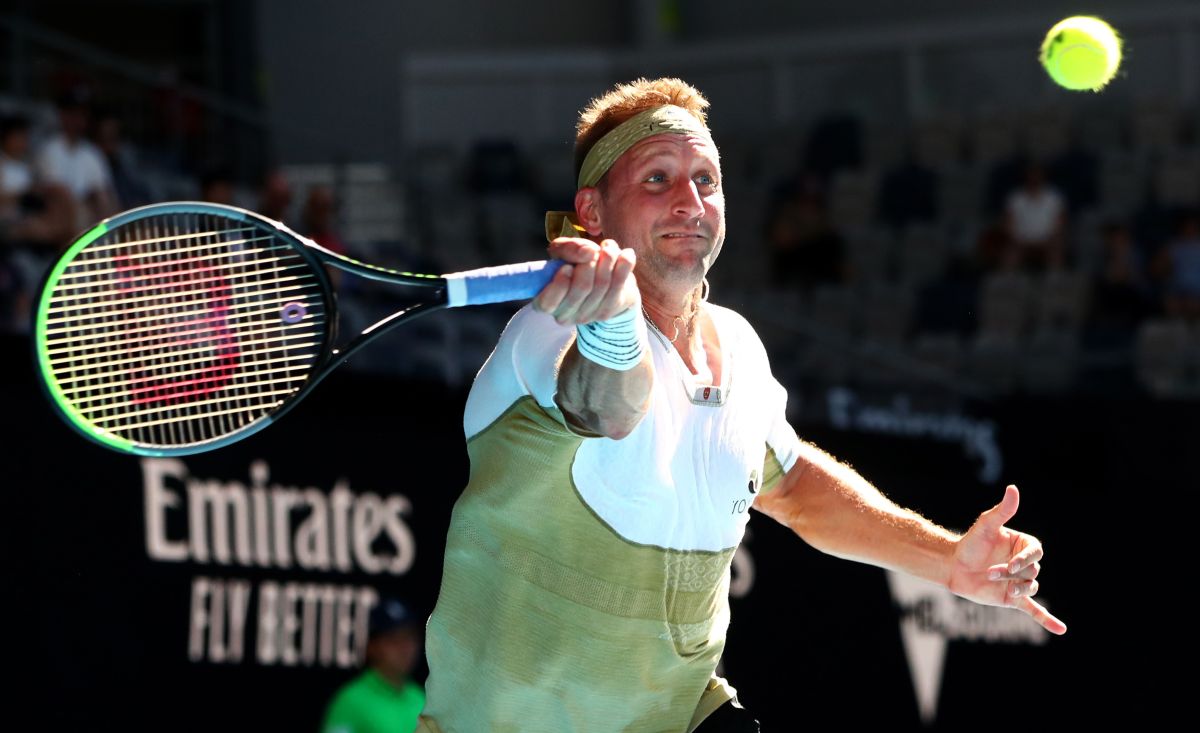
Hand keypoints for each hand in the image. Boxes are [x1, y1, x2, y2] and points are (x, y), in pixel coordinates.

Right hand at [533, 237, 637, 324]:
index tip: (568, 266)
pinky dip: (625, 264)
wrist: (601, 280)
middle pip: (581, 287)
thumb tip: (588, 251)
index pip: (548, 302)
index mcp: (546, 302)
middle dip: (589, 263)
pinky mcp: (609, 310)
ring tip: (608, 248)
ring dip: (607, 259)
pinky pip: (620, 284)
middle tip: (592, 250)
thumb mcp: (563, 252)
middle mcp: (565, 315)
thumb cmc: (575, 265)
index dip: (559, 283)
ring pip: (602, 284)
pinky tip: (626, 254)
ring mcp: (588, 316)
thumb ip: (568, 248)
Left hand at [948, 485, 1066, 634]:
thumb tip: (1013, 488)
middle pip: (1031, 570)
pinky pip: (1034, 610)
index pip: (1036, 552)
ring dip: (1017, 588)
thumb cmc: (970, 542)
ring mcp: (1020, 582)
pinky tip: (1061, 630)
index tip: (1011, 563)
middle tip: (990, 572)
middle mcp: (1025, 564)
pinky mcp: (1012, 598)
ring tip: (1002, 586)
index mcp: (1024, 545)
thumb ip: (1003, 510)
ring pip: (1030, 587)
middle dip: (1012, 573)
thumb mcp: (986, 525)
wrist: (953, 565)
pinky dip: (1047, 620)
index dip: (1025, 559)